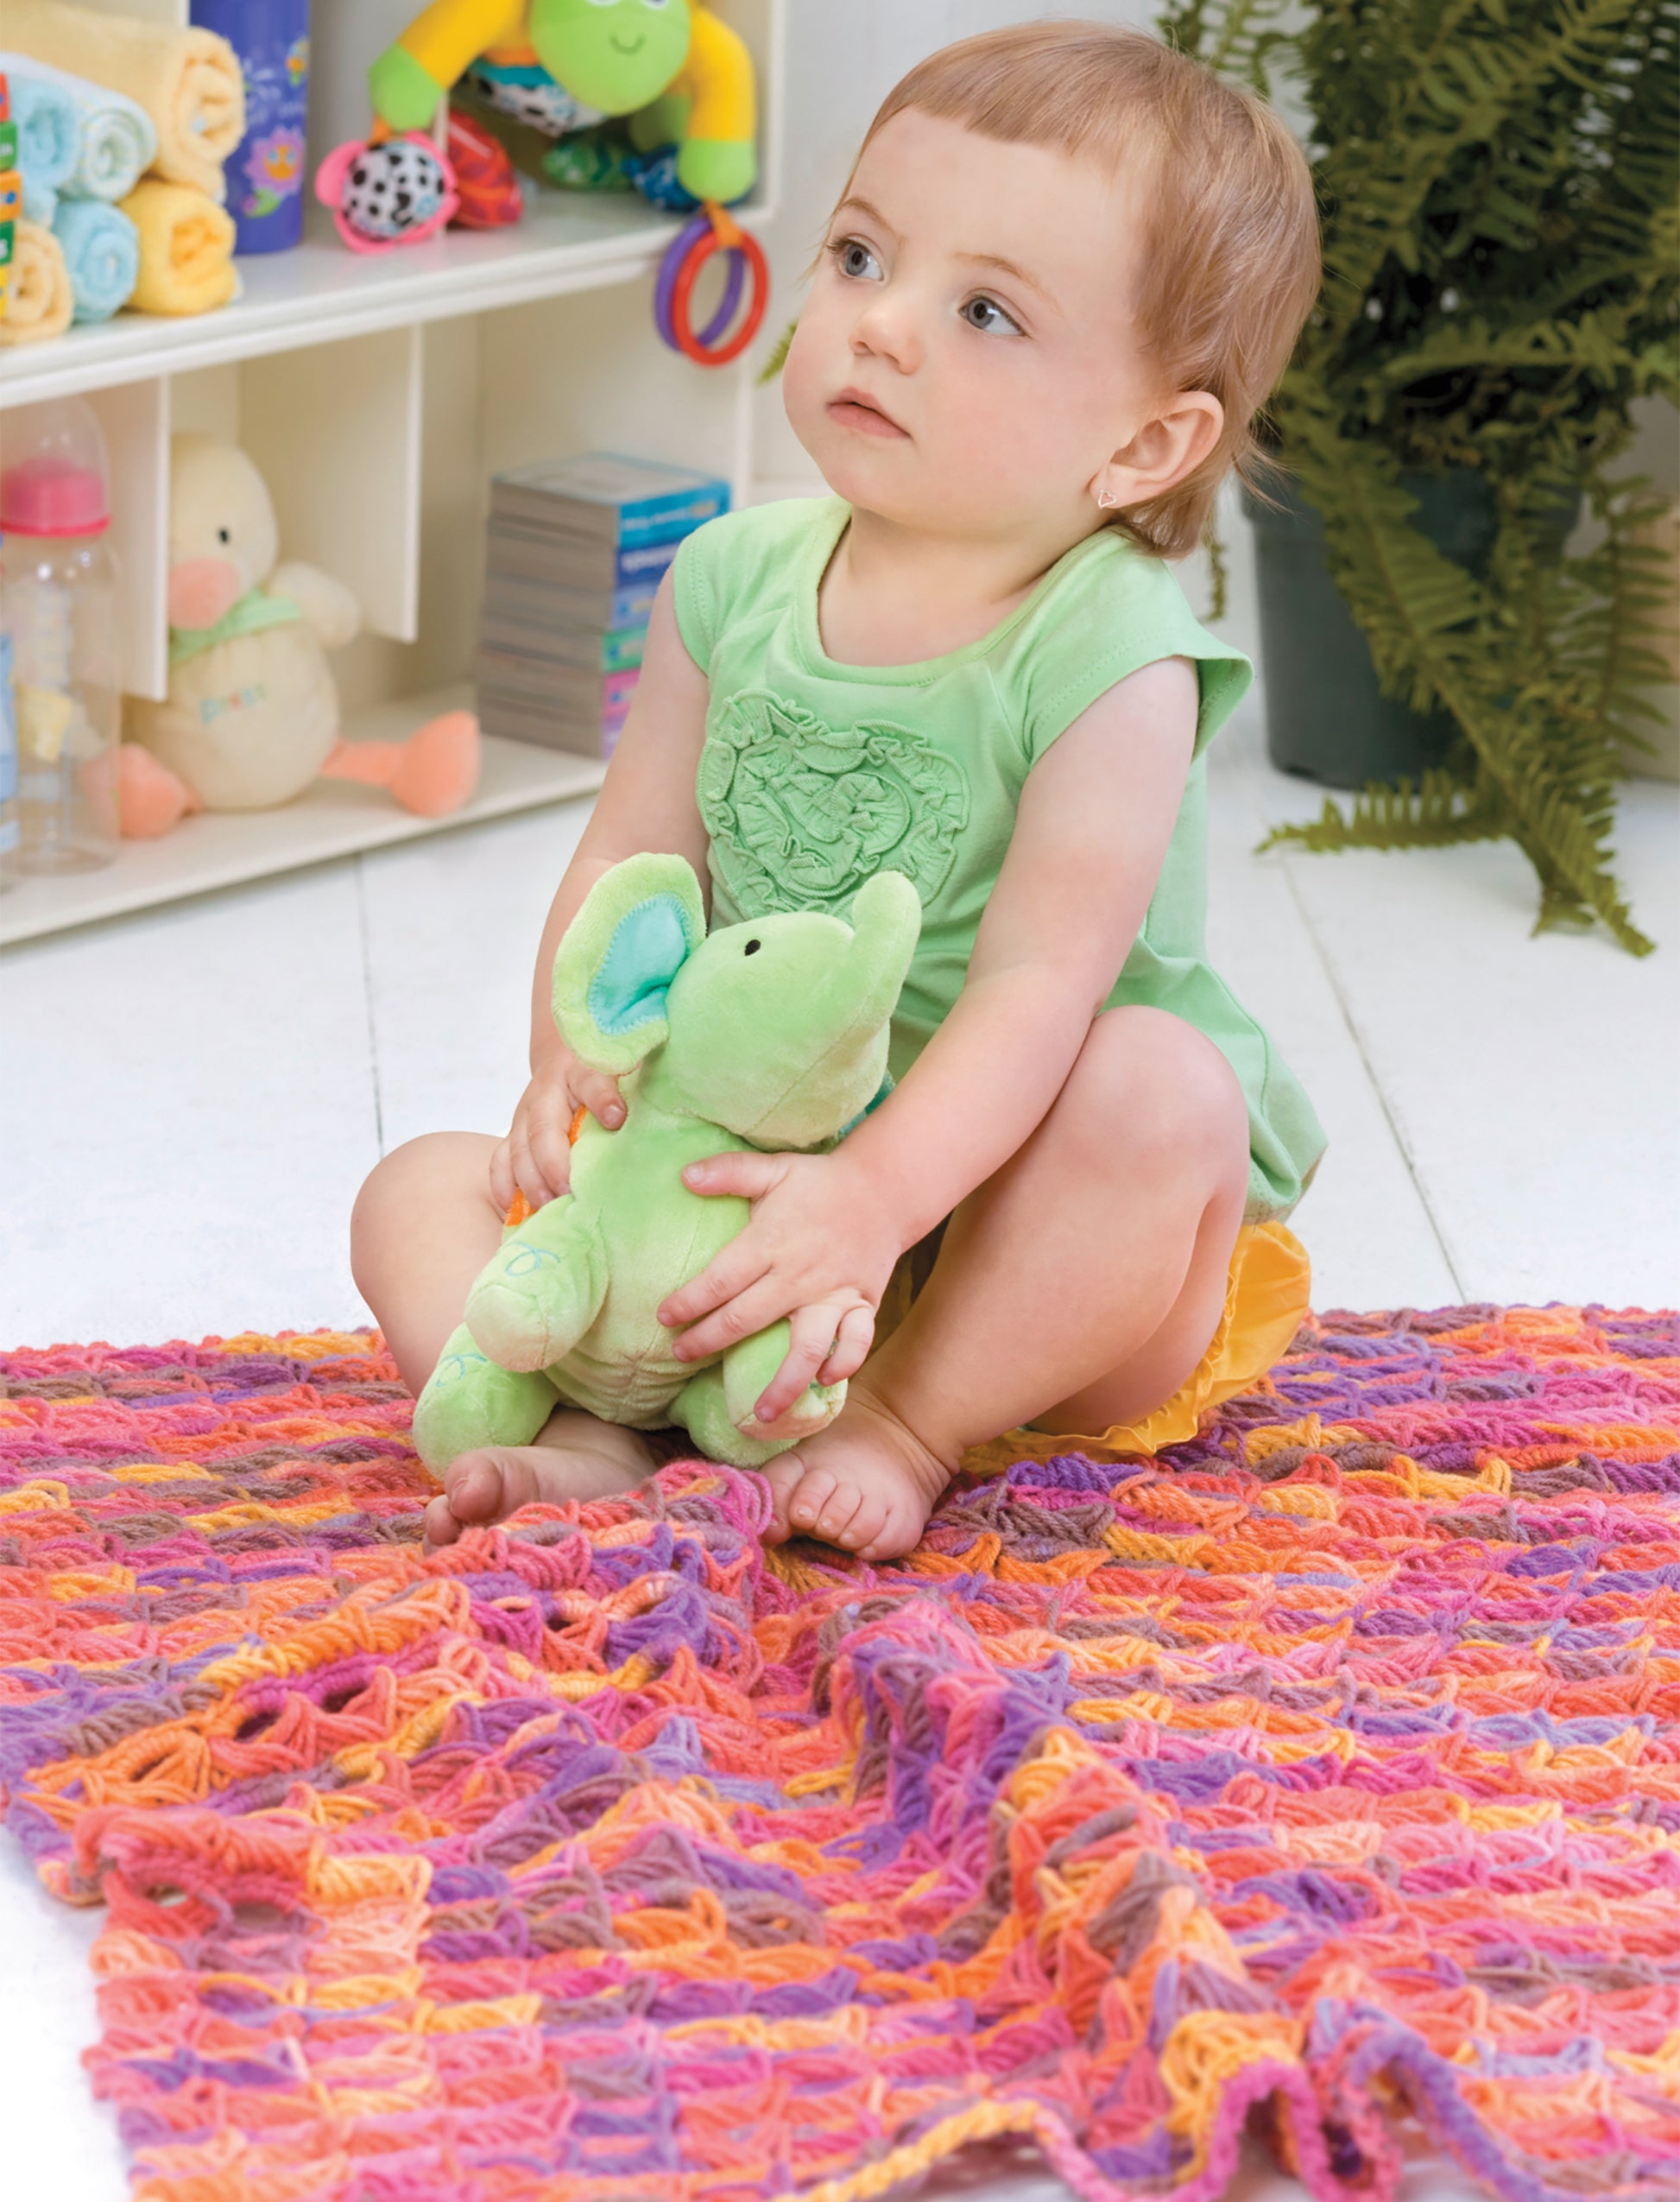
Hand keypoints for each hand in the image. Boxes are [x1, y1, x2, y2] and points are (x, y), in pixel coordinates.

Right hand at [489, 1045, 624, 1213]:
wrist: (565, 1062)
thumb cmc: (605, 1075)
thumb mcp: (624, 1070)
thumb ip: (640, 1086)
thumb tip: (671, 1107)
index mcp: (580, 1072)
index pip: (590, 1081)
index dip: (602, 1098)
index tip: (617, 1118)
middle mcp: (545, 1093)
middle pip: (543, 1126)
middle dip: (553, 1161)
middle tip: (568, 1190)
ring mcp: (524, 1117)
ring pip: (517, 1149)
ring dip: (530, 1181)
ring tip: (546, 1208)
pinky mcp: (512, 1137)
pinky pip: (499, 1164)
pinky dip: (503, 1189)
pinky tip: (515, 1212)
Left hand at [657, 1151, 902, 1423]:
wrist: (885, 1188)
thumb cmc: (819, 1181)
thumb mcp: (773, 1168)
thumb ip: (729, 1172)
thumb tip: (683, 1176)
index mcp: (772, 1241)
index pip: (720, 1281)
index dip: (689, 1303)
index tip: (665, 1319)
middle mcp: (801, 1274)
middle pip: (748, 1319)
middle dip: (710, 1342)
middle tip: (681, 1356)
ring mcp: (833, 1294)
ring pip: (806, 1348)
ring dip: (782, 1384)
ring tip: (759, 1413)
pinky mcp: (862, 1303)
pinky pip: (856, 1342)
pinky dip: (842, 1365)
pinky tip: (823, 1382)